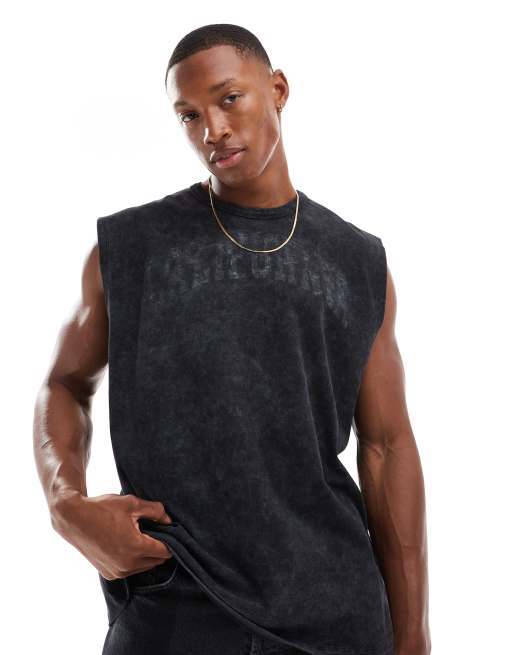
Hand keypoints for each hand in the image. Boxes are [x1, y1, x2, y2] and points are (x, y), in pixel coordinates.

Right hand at [51, 490, 173, 579]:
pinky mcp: (108, 574)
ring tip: (141, 536)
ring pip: (144, 567)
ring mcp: (117, 572)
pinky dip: (134, 561)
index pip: (165, 551)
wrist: (74, 518)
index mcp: (135, 547)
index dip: (171, 541)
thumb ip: (156, 511)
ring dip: (147, 555)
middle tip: (155, 531)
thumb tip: (169, 520)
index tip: (171, 531)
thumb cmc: (103, 509)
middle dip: (159, 548)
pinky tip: (129, 544)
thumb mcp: (132, 503)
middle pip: (156, 561)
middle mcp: (127, 564)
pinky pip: (130, 570)